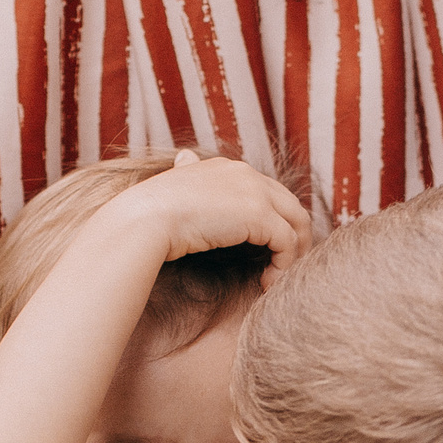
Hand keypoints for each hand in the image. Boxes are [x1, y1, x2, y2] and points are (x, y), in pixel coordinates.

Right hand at [90, 148, 312, 280]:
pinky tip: (267, 284)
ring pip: (297, 224)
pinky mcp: (260, 216)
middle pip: (291, 206)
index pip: (269, 193)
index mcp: (228, 168)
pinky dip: (284, 266)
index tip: (270, 251)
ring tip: (278, 280)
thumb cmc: (151, 214)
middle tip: (285, 268)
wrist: (145, 220)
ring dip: (294, 255)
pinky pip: (288, 243)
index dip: (276, 222)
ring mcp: (255, 192)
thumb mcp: (175, 187)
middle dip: (295, 238)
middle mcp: (246, 173)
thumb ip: (188, 175)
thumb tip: (184, 158)